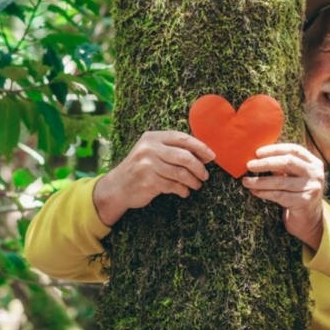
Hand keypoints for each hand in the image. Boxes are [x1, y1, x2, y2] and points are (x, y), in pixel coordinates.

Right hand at [93, 131, 214, 225]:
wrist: (117, 187)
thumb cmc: (141, 168)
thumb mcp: (152, 151)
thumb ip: (172, 149)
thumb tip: (204, 154)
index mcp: (153, 137)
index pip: (182, 138)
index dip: (200, 147)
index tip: (211, 156)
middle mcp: (149, 149)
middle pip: (184, 156)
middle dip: (199, 167)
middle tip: (205, 175)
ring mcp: (147, 165)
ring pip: (181, 173)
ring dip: (193, 181)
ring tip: (197, 185)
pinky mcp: (148, 181)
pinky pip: (173, 186)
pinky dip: (182, 190)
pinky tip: (184, 192)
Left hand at [242, 143, 324, 249]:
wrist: (309, 219)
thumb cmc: (297, 193)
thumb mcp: (293, 176)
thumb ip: (281, 166)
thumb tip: (257, 158)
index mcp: (313, 162)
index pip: (293, 150)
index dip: (274, 149)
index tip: (257, 152)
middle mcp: (315, 173)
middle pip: (288, 162)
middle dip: (266, 163)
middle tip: (250, 165)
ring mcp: (312, 187)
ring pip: (281, 181)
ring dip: (260, 181)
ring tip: (246, 181)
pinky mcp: (305, 201)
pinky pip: (279, 195)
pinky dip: (264, 193)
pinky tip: (254, 191)